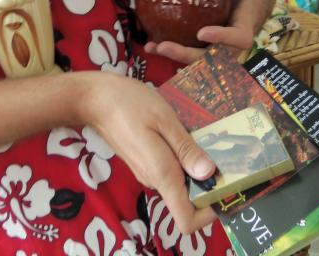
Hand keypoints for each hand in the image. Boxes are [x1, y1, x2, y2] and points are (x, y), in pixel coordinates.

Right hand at [81, 72, 216, 233]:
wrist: (93, 98)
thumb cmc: (128, 103)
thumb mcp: (163, 119)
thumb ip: (186, 148)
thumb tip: (209, 174)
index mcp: (162, 174)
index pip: (186, 220)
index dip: (209, 213)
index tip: (225, 187)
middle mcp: (154, 179)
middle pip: (187, 198)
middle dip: (207, 180)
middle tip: (222, 149)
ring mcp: (146, 171)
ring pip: (178, 180)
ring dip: (194, 163)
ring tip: (205, 133)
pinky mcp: (142, 160)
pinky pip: (169, 167)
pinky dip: (181, 155)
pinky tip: (184, 129)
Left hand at [145, 0, 252, 64]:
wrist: (242, 17)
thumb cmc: (240, 2)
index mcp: (242, 34)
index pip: (236, 39)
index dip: (220, 37)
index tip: (201, 32)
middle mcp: (229, 51)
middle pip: (208, 59)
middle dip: (185, 55)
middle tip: (164, 46)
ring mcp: (214, 56)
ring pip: (194, 62)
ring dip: (172, 56)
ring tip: (153, 47)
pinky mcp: (201, 54)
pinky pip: (185, 57)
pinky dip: (168, 53)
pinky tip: (150, 46)